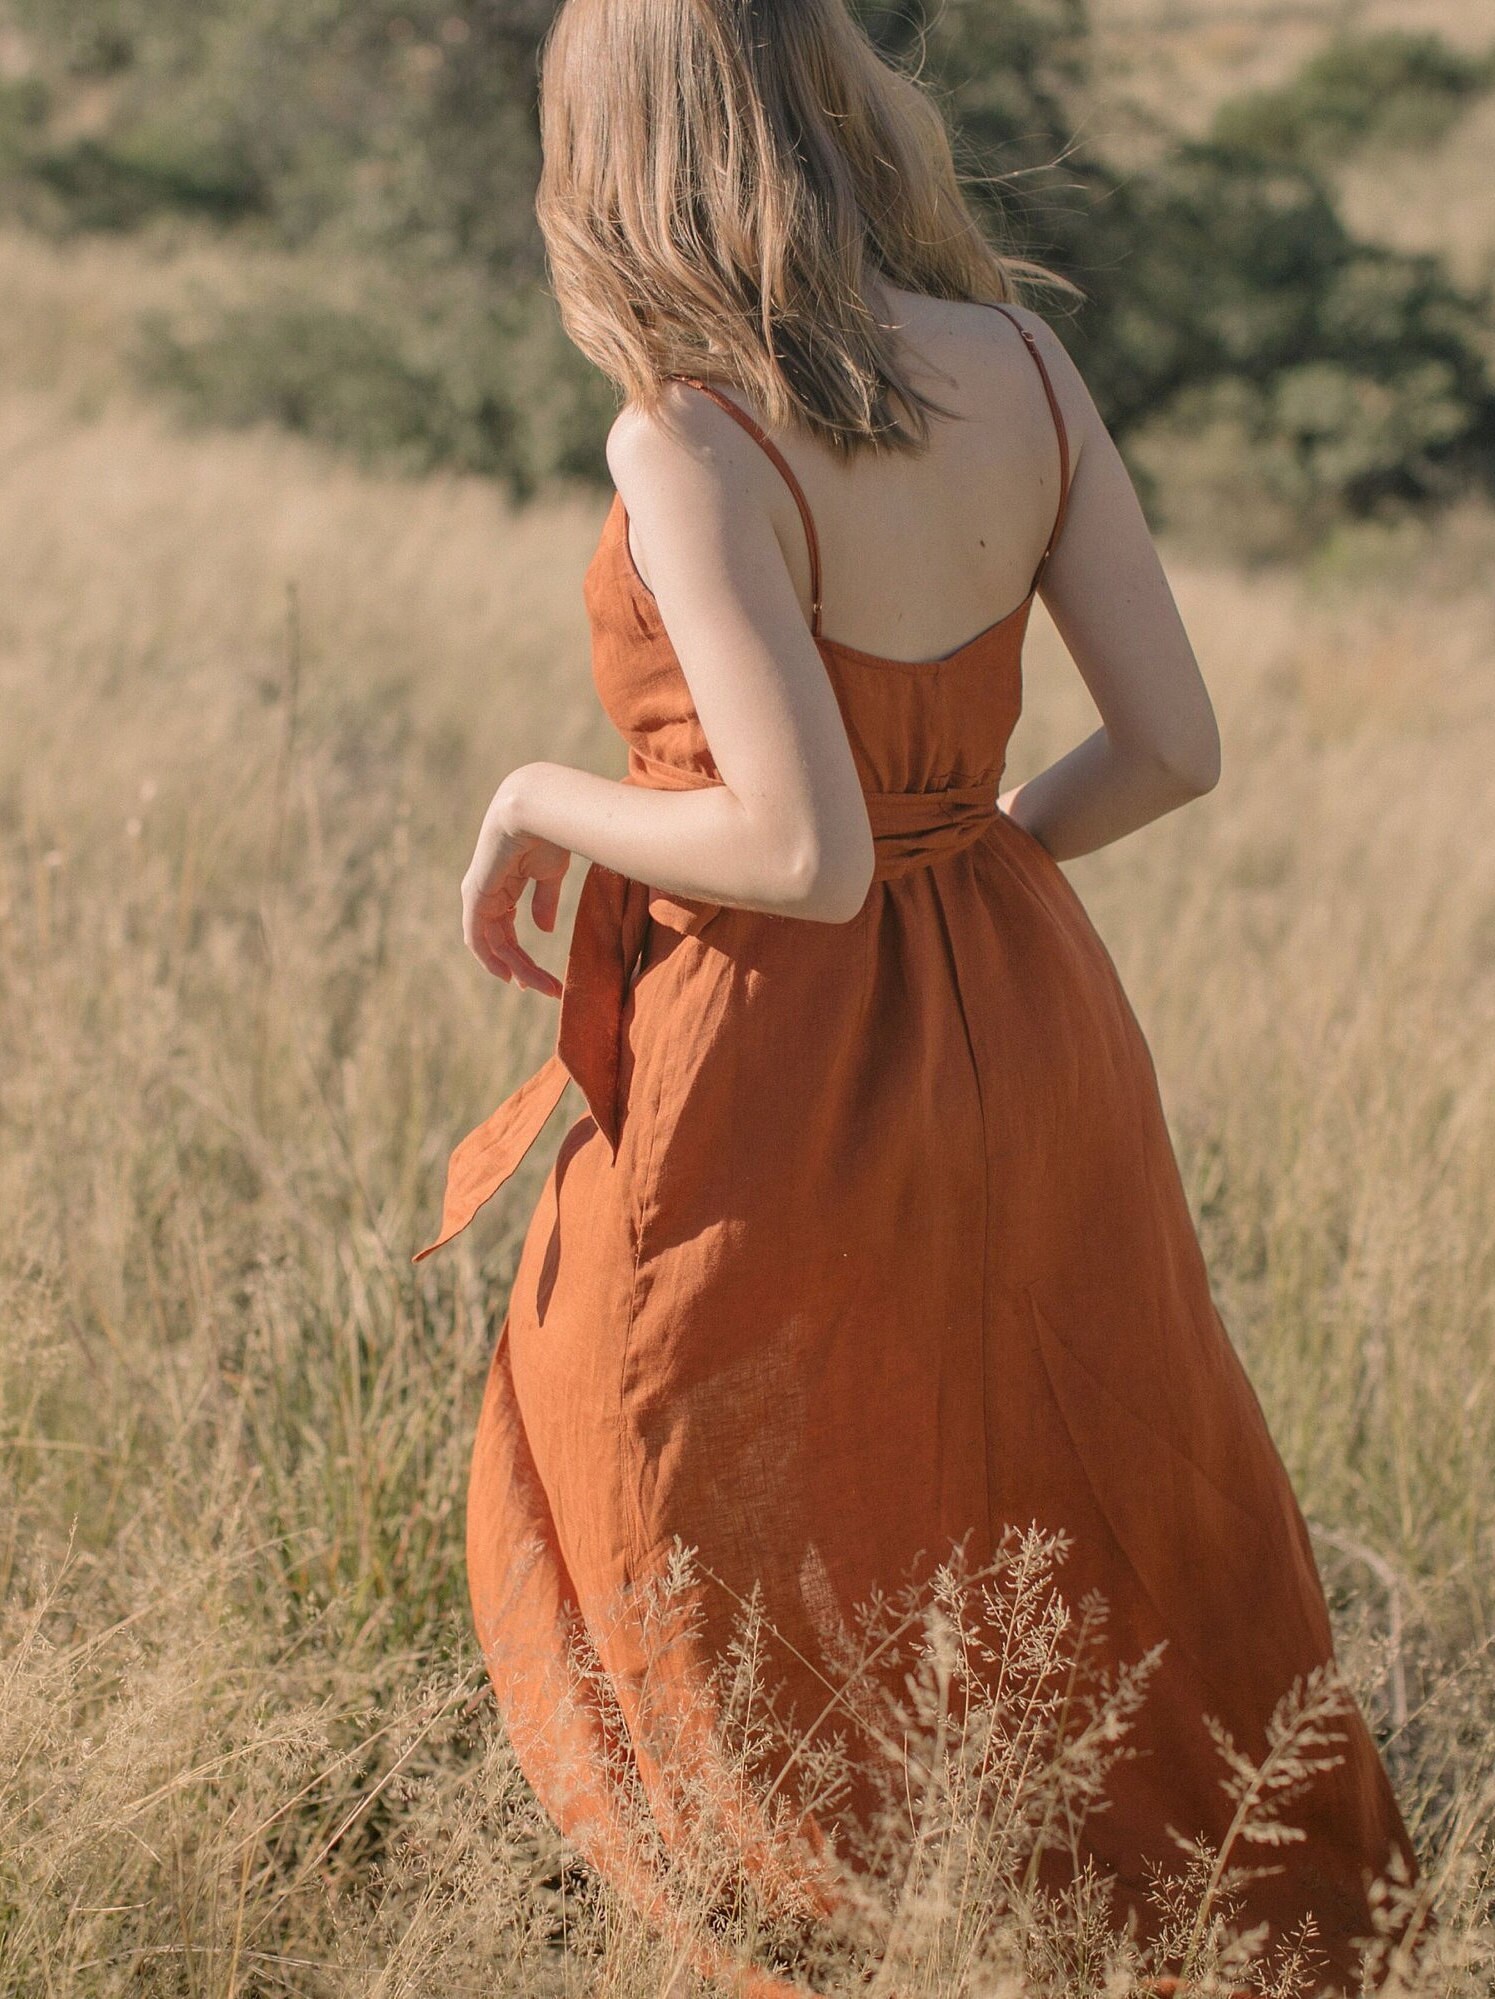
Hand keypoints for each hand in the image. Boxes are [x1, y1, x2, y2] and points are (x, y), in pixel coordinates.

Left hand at [461, 771, 571, 996]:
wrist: (537, 811)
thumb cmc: (547, 834)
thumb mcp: (548, 874)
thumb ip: (544, 901)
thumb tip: (544, 928)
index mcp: (501, 888)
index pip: (504, 930)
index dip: (518, 956)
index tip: (538, 978)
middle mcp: (485, 895)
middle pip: (498, 942)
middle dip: (520, 968)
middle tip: (543, 988)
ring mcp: (478, 897)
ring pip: (492, 945)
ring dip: (515, 968)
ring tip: (539, 986)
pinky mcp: (475, 898)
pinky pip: (479, 939)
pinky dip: (491, 959)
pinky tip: (509, 975)